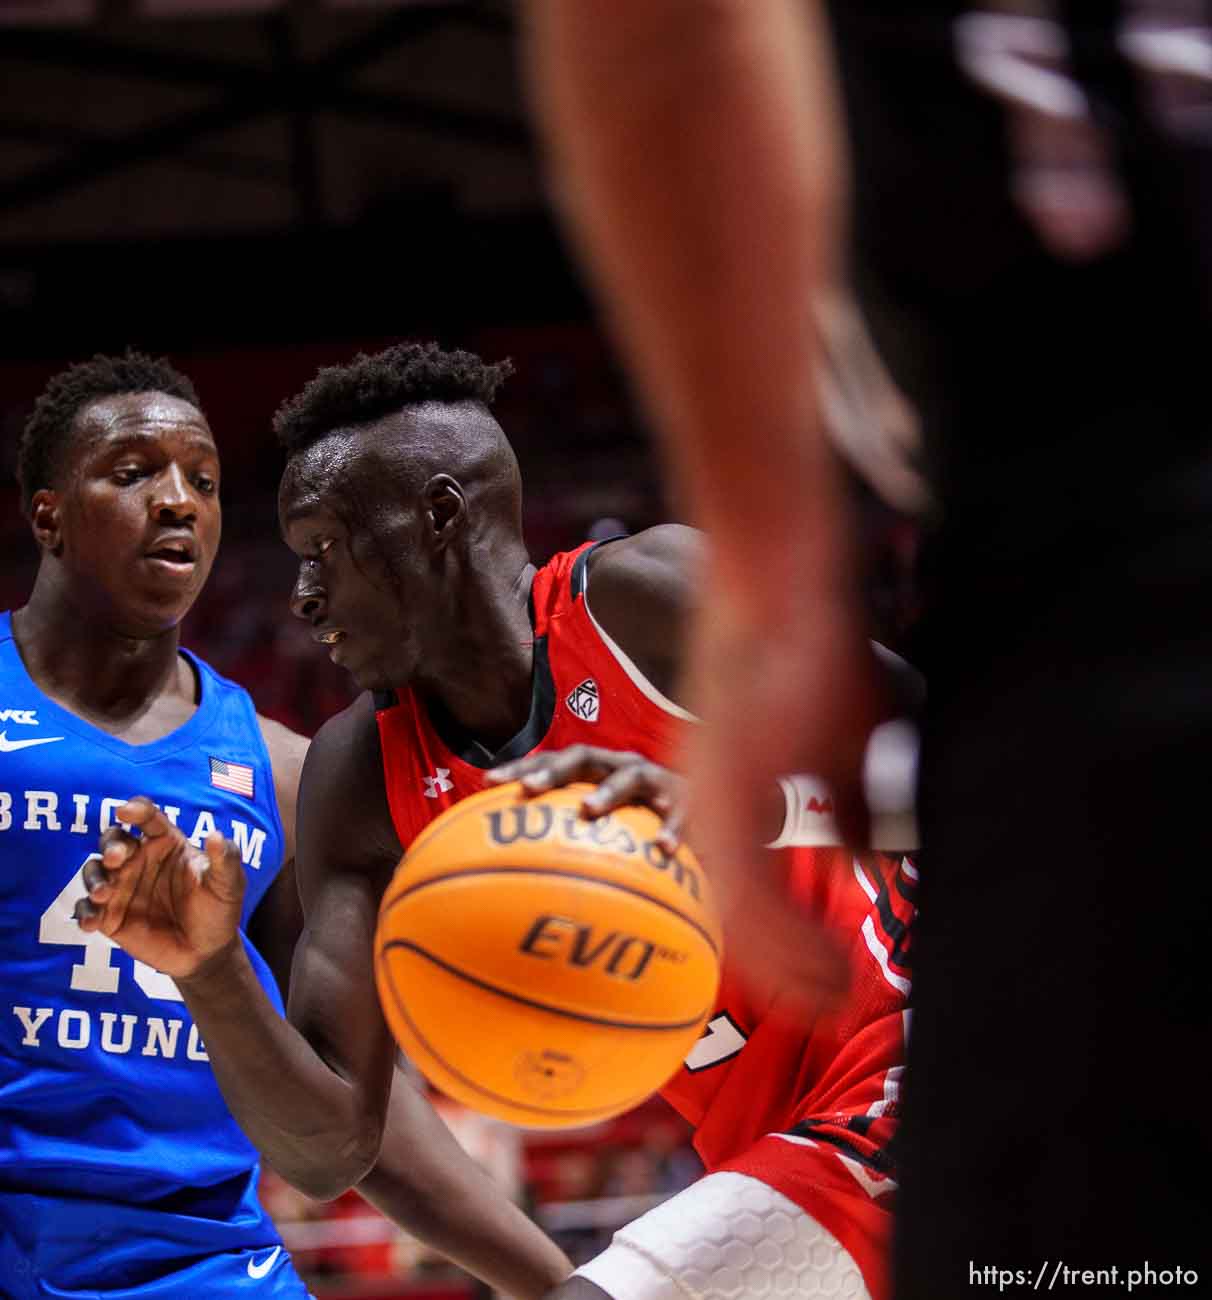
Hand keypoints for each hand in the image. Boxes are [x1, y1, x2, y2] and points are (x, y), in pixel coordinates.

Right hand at [74, 796, 244, 979]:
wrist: (207, 952)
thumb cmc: (218, 909)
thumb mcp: (228, 884)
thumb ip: (225, 859)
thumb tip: (215, 835)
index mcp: (167, 843)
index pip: (148, 818)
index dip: (136, 809)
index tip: (126, 811)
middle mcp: (139, 860)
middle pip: (114, 840)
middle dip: (111, 845)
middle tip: (117, 858)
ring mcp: (122, 887)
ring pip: (95, 871)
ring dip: (94, 878)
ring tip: (103, 894)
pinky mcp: (110, 916)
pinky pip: (87, 909)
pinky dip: (85, 913)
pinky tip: (92, 923)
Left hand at [487, 745, 686, 853]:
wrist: (712, 807)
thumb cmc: (644, 823)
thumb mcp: (607, 824)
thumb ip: (570, 836)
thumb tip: (514, 870)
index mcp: (598, 769)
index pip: (553, 761)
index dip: (521, 767)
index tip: (487, 782)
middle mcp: (622, 766)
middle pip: (583, 757)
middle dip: (554, 770)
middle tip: (529, 789)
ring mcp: (656, 779)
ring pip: (629, 777)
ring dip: (607, 791)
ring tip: (588, 810)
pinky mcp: (689, 798)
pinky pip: (680, 813)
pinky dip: (672, 828)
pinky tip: (663, 848)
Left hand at [681, 587, 881, 1010]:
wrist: (777, 590)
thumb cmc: (808, 659)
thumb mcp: (834, 746)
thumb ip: (846, 807)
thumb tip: (865, 859)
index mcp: (725, 798)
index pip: (739, 894)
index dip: (776, 944)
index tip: (814, 979)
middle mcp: (710, 808)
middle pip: (736, 918)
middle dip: (780, 970)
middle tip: (826, 1006)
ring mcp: (714, 804)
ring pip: (742, 918)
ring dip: (789, 966)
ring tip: (831, 1000)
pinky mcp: (730, 795)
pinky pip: (752, 893)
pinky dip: (789, 941)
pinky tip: (823, 966)